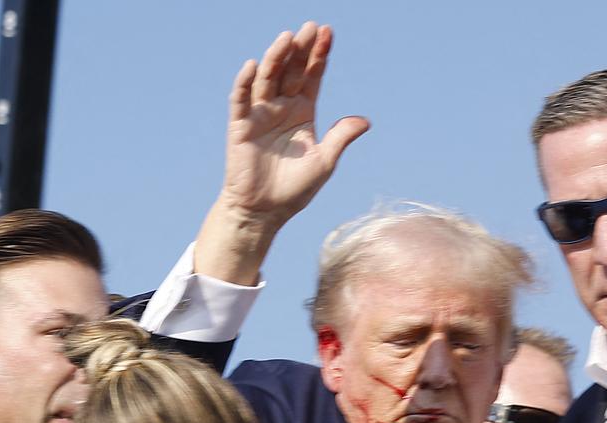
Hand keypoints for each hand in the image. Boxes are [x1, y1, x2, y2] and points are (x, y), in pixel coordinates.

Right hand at [194, 22, 369, 284]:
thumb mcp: (324, 162)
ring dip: (276, 58)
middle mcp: (281, 107)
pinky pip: (241, 100)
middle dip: (300, 49)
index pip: (312, 76)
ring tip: (286, 38)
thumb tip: (365, 120)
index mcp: (303, 112)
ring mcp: (260, 114)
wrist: (264, 211)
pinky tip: (253, 66)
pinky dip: (245, 83)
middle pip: (291, 71)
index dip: (319, 55)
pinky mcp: (240, 126)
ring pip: (268, 79)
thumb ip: (341, 138)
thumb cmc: (295, 189)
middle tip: (309, 27)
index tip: (327, 32)